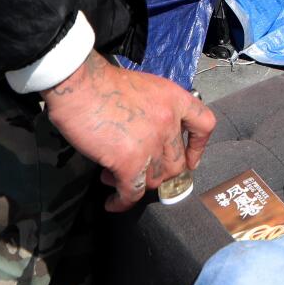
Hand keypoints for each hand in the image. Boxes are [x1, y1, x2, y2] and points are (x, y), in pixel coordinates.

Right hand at [40, 55, 215, 211]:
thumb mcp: (143, 87)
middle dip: (160, 174)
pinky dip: (122, 202)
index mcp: (174, 99)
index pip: (204, 125)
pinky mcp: (130, 162)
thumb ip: (154, 110)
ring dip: (136, 184)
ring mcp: (152, 144)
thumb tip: (148, 135)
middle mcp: (169, 122)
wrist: (79, 84)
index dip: (198, 147)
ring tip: (113, 178)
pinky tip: (112, 202)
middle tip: (141, 173)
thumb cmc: (102, 82)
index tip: (190, 161)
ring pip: (155, 180)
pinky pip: (132, 192)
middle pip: (177, 163)